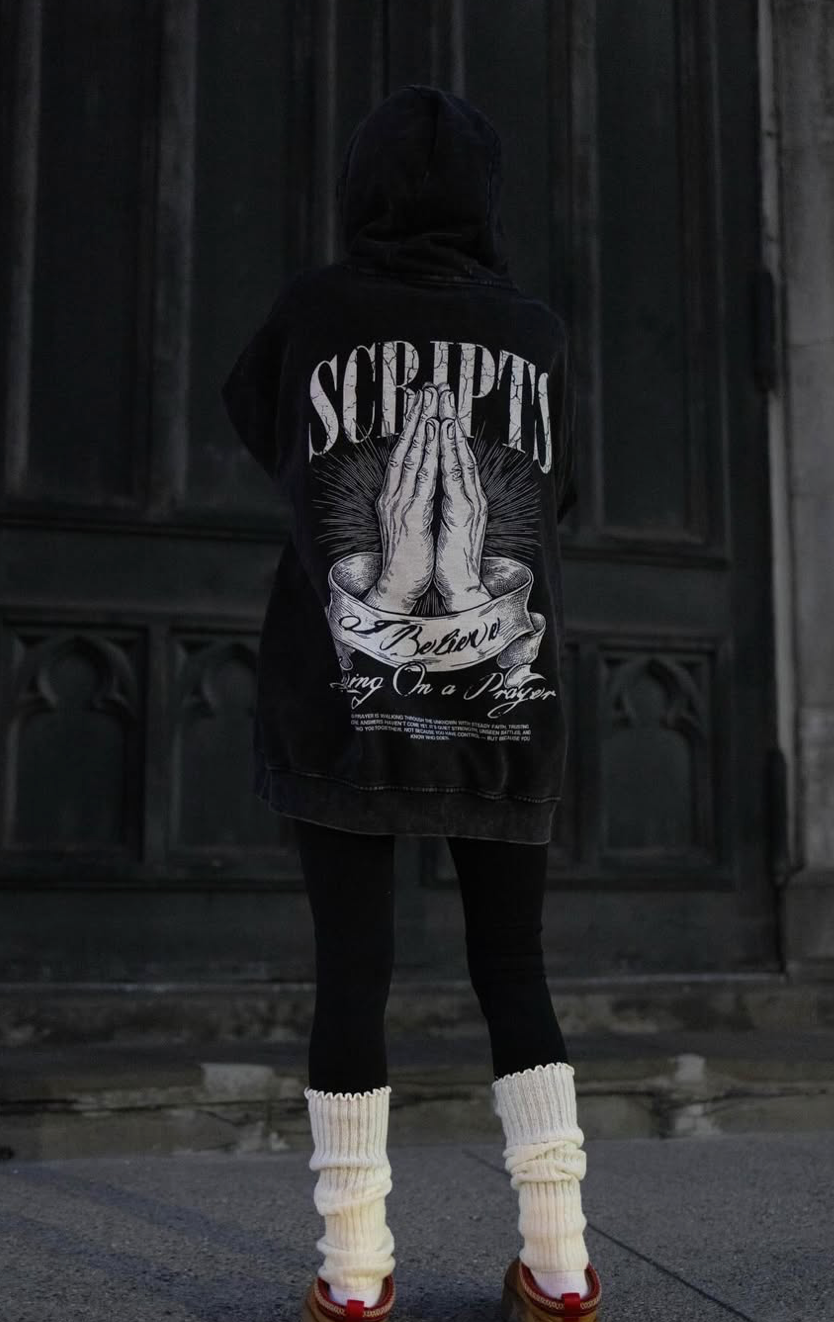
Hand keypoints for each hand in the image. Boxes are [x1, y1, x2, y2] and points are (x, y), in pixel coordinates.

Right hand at [363, 384, 439, 612]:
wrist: (400, 585)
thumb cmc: (409, 555)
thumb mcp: (410, 519)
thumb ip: (412, 497)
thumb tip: (419, 478)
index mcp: (394, 494)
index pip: (402, 452)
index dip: (413, 424)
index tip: (423, 398)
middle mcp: (392, 494)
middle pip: (404, 447)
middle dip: (417, 416)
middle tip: (429, 387)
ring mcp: (399, 505)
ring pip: (411, 459)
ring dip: (422, 429)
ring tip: (432, 404)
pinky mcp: (410, 518)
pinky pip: (420, 482)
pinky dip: (426, 458)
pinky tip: (432, 441)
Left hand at [433, 385, 490, 609]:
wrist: (460, 585)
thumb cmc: (450, 555)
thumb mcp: (445, 520)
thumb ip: (444, 498)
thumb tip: (435, 480)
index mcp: (465, 495)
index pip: (456, 455)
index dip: (447, 427)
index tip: (438, 400)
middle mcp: (471, 494)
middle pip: (460, 449)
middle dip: (450, 417)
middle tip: (442, 387)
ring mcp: (471, 502)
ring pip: (461, 458)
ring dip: (451, 431)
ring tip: (443, 405)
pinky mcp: (465, 513)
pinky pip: (457, 478)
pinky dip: (451, 455)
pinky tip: (445, 439)